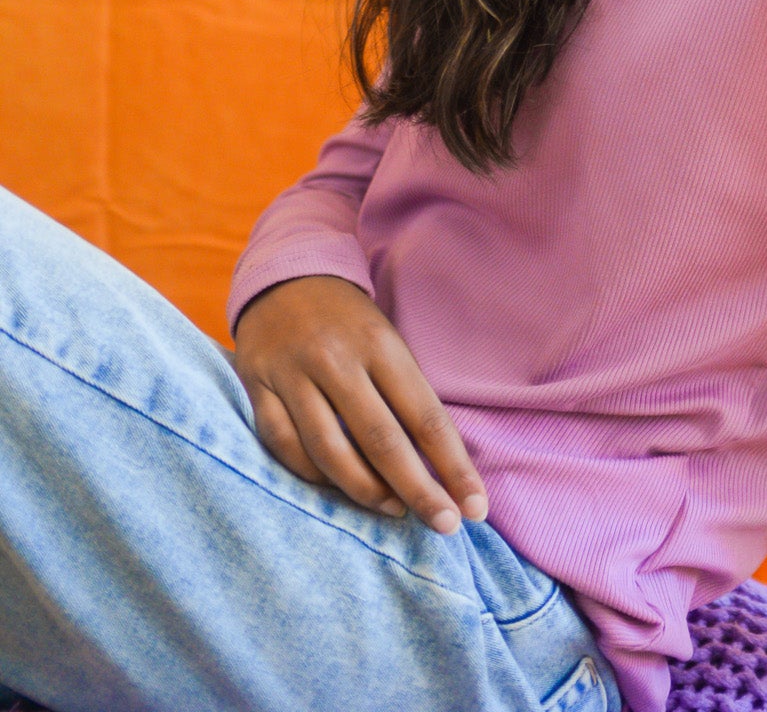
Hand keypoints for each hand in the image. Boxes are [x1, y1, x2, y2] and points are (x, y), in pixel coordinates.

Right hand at [232, 273, 487, 532]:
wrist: (284, 275)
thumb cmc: (349, 320)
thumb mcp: (386, 339)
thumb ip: (405, 394)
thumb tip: (440, 464)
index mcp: (380, 344)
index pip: (424, 415)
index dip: (452, 465)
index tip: (476, 507)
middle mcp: (337, 359)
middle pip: (381, 440)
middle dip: (418, 490)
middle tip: (445, 525)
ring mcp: (293, 373)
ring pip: (329, 451)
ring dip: (365, 492)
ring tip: (394, 511)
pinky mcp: (257, 385)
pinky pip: (284, 445)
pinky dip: (312, 476)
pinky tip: (336, 489)